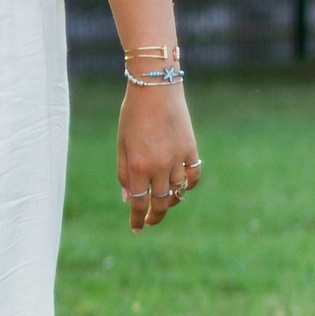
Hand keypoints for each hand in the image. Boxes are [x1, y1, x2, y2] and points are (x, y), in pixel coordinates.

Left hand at [116, 84, 199, 232]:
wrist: (156, 87)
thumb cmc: (133, 114)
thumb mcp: (122, 144)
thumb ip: (124, 172)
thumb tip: (129, 198)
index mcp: (138, 166)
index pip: (139, 202)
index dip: (137, 218)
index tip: (137, 228)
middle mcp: (160, 166)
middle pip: (161, 202)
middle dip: (155, 215)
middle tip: (149, 220)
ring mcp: (178, 158)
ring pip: (178, 192)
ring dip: (170, 201)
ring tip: (162, 203)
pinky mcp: (191, 149)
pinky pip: (193, 177)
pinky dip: (187, 186)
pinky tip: (180, 187)